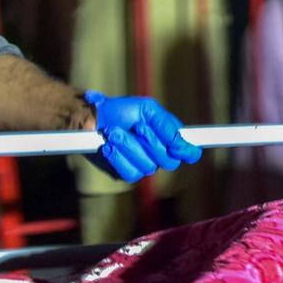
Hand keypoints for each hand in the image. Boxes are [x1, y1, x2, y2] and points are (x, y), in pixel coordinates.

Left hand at [83, 91, 202, 182]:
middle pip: (170, 162)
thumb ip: (167, 125)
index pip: (190, 153)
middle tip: (138, 128)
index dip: (187, 152)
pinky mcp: (126, 173)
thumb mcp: (148, 109)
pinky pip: (130, 172)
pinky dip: (118, 157)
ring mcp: (144, 165)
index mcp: (169, 138)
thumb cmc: (121, 111)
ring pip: (148, 166)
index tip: (176, 146)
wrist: (92, 118)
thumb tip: (180, 143)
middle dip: (151, 143)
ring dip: (129, 147)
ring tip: (114, 132)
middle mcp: (160, 155)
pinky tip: (109, 147)